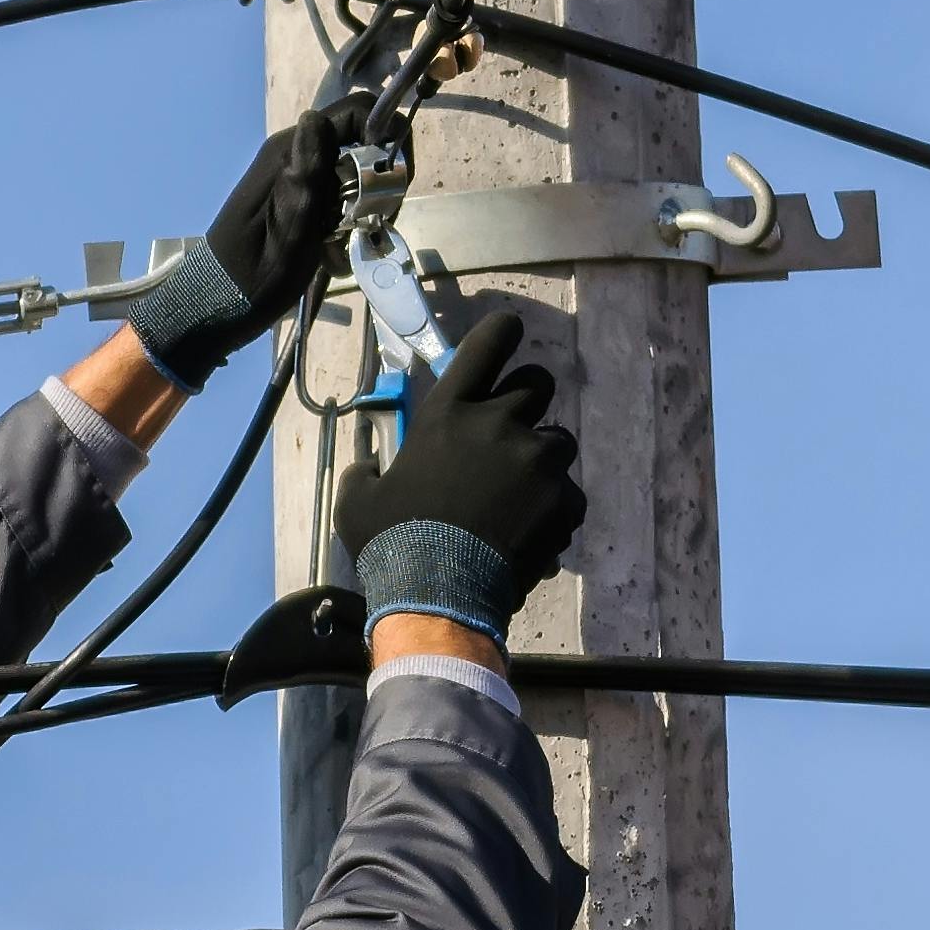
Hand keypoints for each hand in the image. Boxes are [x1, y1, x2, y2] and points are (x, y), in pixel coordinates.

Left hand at [127, 93, 373, 387]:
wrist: (213, 307)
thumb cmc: (252, 280)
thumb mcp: (288, 235)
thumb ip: (305, 178)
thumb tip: (316, 119)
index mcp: (288, 154)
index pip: (352, 114)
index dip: (385, 134)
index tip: (398, 177)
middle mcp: (290, 154)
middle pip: (354, 143)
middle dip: (375, 179)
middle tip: (376, 220)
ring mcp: (289, 175)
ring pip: (346, 172)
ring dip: (359, 205)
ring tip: (350, 243)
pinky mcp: (289, 196)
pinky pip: (329, 194)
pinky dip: (340, 220)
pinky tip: (332, 252)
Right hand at [334, 309, 585, 635]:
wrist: (440, 597)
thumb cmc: (393, 544)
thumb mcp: (359, 501)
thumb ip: (367, 473)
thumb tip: (368, 468)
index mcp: (448, 412)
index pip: (489, 342)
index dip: (504, 332)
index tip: (511, 333)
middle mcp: (498, 423)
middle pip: (539, 383)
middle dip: (531, 400)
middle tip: (515, 431)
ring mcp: (537, 460)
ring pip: (560, 442)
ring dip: (543, 462)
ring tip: (523, 497)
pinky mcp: (563, 499)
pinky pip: (570, 494)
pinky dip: (556, 511)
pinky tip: (532, 534)